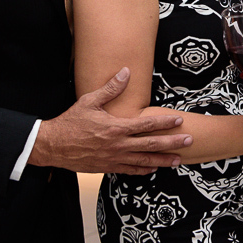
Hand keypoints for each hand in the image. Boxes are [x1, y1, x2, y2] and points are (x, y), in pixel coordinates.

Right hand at [29, 68, 191, 173]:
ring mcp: (114, 158)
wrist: (53, 146)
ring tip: (179, 160)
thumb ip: (110, 88)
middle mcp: (118, 145)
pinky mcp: (107, 168)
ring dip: (163, 160)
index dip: (165, 123)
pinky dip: (144, 170)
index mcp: (116, 127)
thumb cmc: (70, 122)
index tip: (180, 121)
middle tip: (189, 140)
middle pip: (151, 144)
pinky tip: (153, 168)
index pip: (147, 125)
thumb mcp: (89, 101)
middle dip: (172, 142)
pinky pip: (130, 170)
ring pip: (144, 161)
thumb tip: (125, 72)